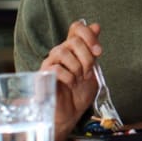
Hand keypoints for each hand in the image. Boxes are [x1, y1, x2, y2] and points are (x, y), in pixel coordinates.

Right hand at [41, 20, 101, 136]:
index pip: (76, 28)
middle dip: (87, 58)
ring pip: (63, 52)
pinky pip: (56, 68)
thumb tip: (96, 26)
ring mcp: (49, 63)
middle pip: (74, 41)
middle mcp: (60, 53)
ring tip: (78, 80)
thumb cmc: (79, 93)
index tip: (99, 51)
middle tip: (88, 73)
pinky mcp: (42, 76)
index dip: (89, 35)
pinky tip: (70, 85)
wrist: (70, 115)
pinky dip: (68, 77)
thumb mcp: (92, 70)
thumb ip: (93, 50)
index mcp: (72, 49)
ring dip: (77, 68)